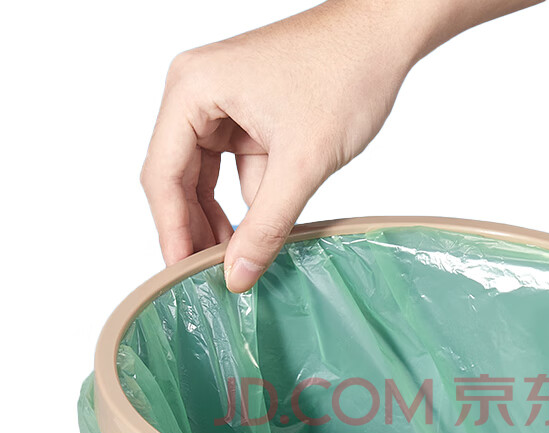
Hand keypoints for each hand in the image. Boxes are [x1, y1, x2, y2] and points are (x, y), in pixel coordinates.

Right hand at [140, 1, 423, 291]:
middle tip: (210, 278)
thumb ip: (266, 225)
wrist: (385, 37)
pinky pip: (237, 170)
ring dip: (222, 219)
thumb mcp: (302, 163)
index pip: (163, 175)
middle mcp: (197, 93)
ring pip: (208, 178)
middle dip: (196, 229)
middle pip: (180, 178)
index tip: (182, 276)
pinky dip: (249, 201)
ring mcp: (224, 105)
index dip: (172, 231)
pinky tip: (260, 232)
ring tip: (236, 262)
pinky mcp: (250, 117)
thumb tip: (238, 275)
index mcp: (192, 90)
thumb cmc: (345, 75)